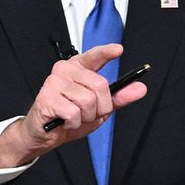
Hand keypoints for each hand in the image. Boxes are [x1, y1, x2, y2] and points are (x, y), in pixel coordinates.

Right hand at [0, 44, 146, 170]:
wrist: (45, 134)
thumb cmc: (70, 116)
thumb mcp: (99, 108)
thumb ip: (118, 97)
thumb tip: (139, 88)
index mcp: (78, 68)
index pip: (94, 56)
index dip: (107, 52)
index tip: (118, 50)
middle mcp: (65, 70)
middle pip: (100, 85)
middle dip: (101, 107)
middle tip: (88, 113)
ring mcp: (55, 82)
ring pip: (88, 101)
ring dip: (86, 117)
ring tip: (74, 117)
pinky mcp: (47, 97)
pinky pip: (74, 113)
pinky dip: (74, 123)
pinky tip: (64, 121)